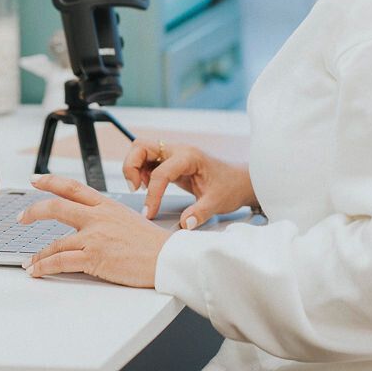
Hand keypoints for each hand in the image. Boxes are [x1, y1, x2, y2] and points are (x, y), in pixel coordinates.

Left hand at [19, 174, 170, 287]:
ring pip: (55, 241)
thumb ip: (106, 218)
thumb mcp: (128, 219)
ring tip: (30, 262)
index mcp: (107, 205)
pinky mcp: (94, 257)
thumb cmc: (152, 243)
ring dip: (38, 254)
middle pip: (56, 207)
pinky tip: (37, 270)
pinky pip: (60, 261)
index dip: (51, 181)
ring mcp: (94, 236)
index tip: (36, 179)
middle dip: (34, 212)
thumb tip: (90, 224)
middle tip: (22, 218)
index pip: (73, 187)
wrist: (166, 258)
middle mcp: (98, 217)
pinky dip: (44, 267)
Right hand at [123, 139, 257, 229]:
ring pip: (141, 151)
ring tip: (140, 188)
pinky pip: (147, 160)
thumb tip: (184, 224)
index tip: (149, 212)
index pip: (161, 172)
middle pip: (141, 146)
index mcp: (189, 157)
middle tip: (135, 188)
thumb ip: (199, 213)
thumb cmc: (230, 186)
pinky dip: (141, 171)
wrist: (240, 180)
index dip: (152, 194)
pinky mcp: (170, 162)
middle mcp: (178, 151)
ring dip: (134, 168)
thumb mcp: (217, 202)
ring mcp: (173, 154)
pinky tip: (148, 186)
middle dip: (131, 166)